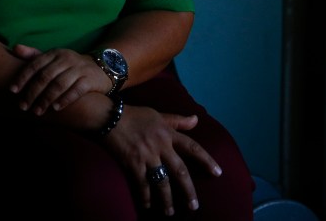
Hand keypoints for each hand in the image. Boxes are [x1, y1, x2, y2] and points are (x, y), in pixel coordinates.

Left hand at [8, 44, 109, 114]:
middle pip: (45, 76)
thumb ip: (34, 55)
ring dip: (46, 99)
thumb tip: (14, 48)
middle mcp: (66, 58)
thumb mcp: (54, 59)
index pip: (35, 64)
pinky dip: (65, 99)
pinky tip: (55, 108)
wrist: (101, 69)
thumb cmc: (70, 66)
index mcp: (55, 53)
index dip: (23, 77)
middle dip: (32, 92)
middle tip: (23, 106)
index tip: (12, 91)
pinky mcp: (90, 79)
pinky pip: (76, 90)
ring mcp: (79, 68)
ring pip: (59, 84)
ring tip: (37, 111)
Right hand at [106, 107, 222, 215]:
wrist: (107, 116)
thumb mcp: (157, 115)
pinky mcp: (132, 163)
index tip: (218, 173)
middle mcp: (160, 145)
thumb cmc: (133, 115)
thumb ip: (177, 120)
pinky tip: (148, 206)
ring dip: (167, 199)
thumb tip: (197, 119)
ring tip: (170, 212)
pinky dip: (145, 196)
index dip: (206, 160)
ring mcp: (146, 155)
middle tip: (194, 206)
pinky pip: (142, 184)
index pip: (193, 147)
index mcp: (168, 133)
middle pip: (180, 171)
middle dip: (188, 190)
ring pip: (162, 181)